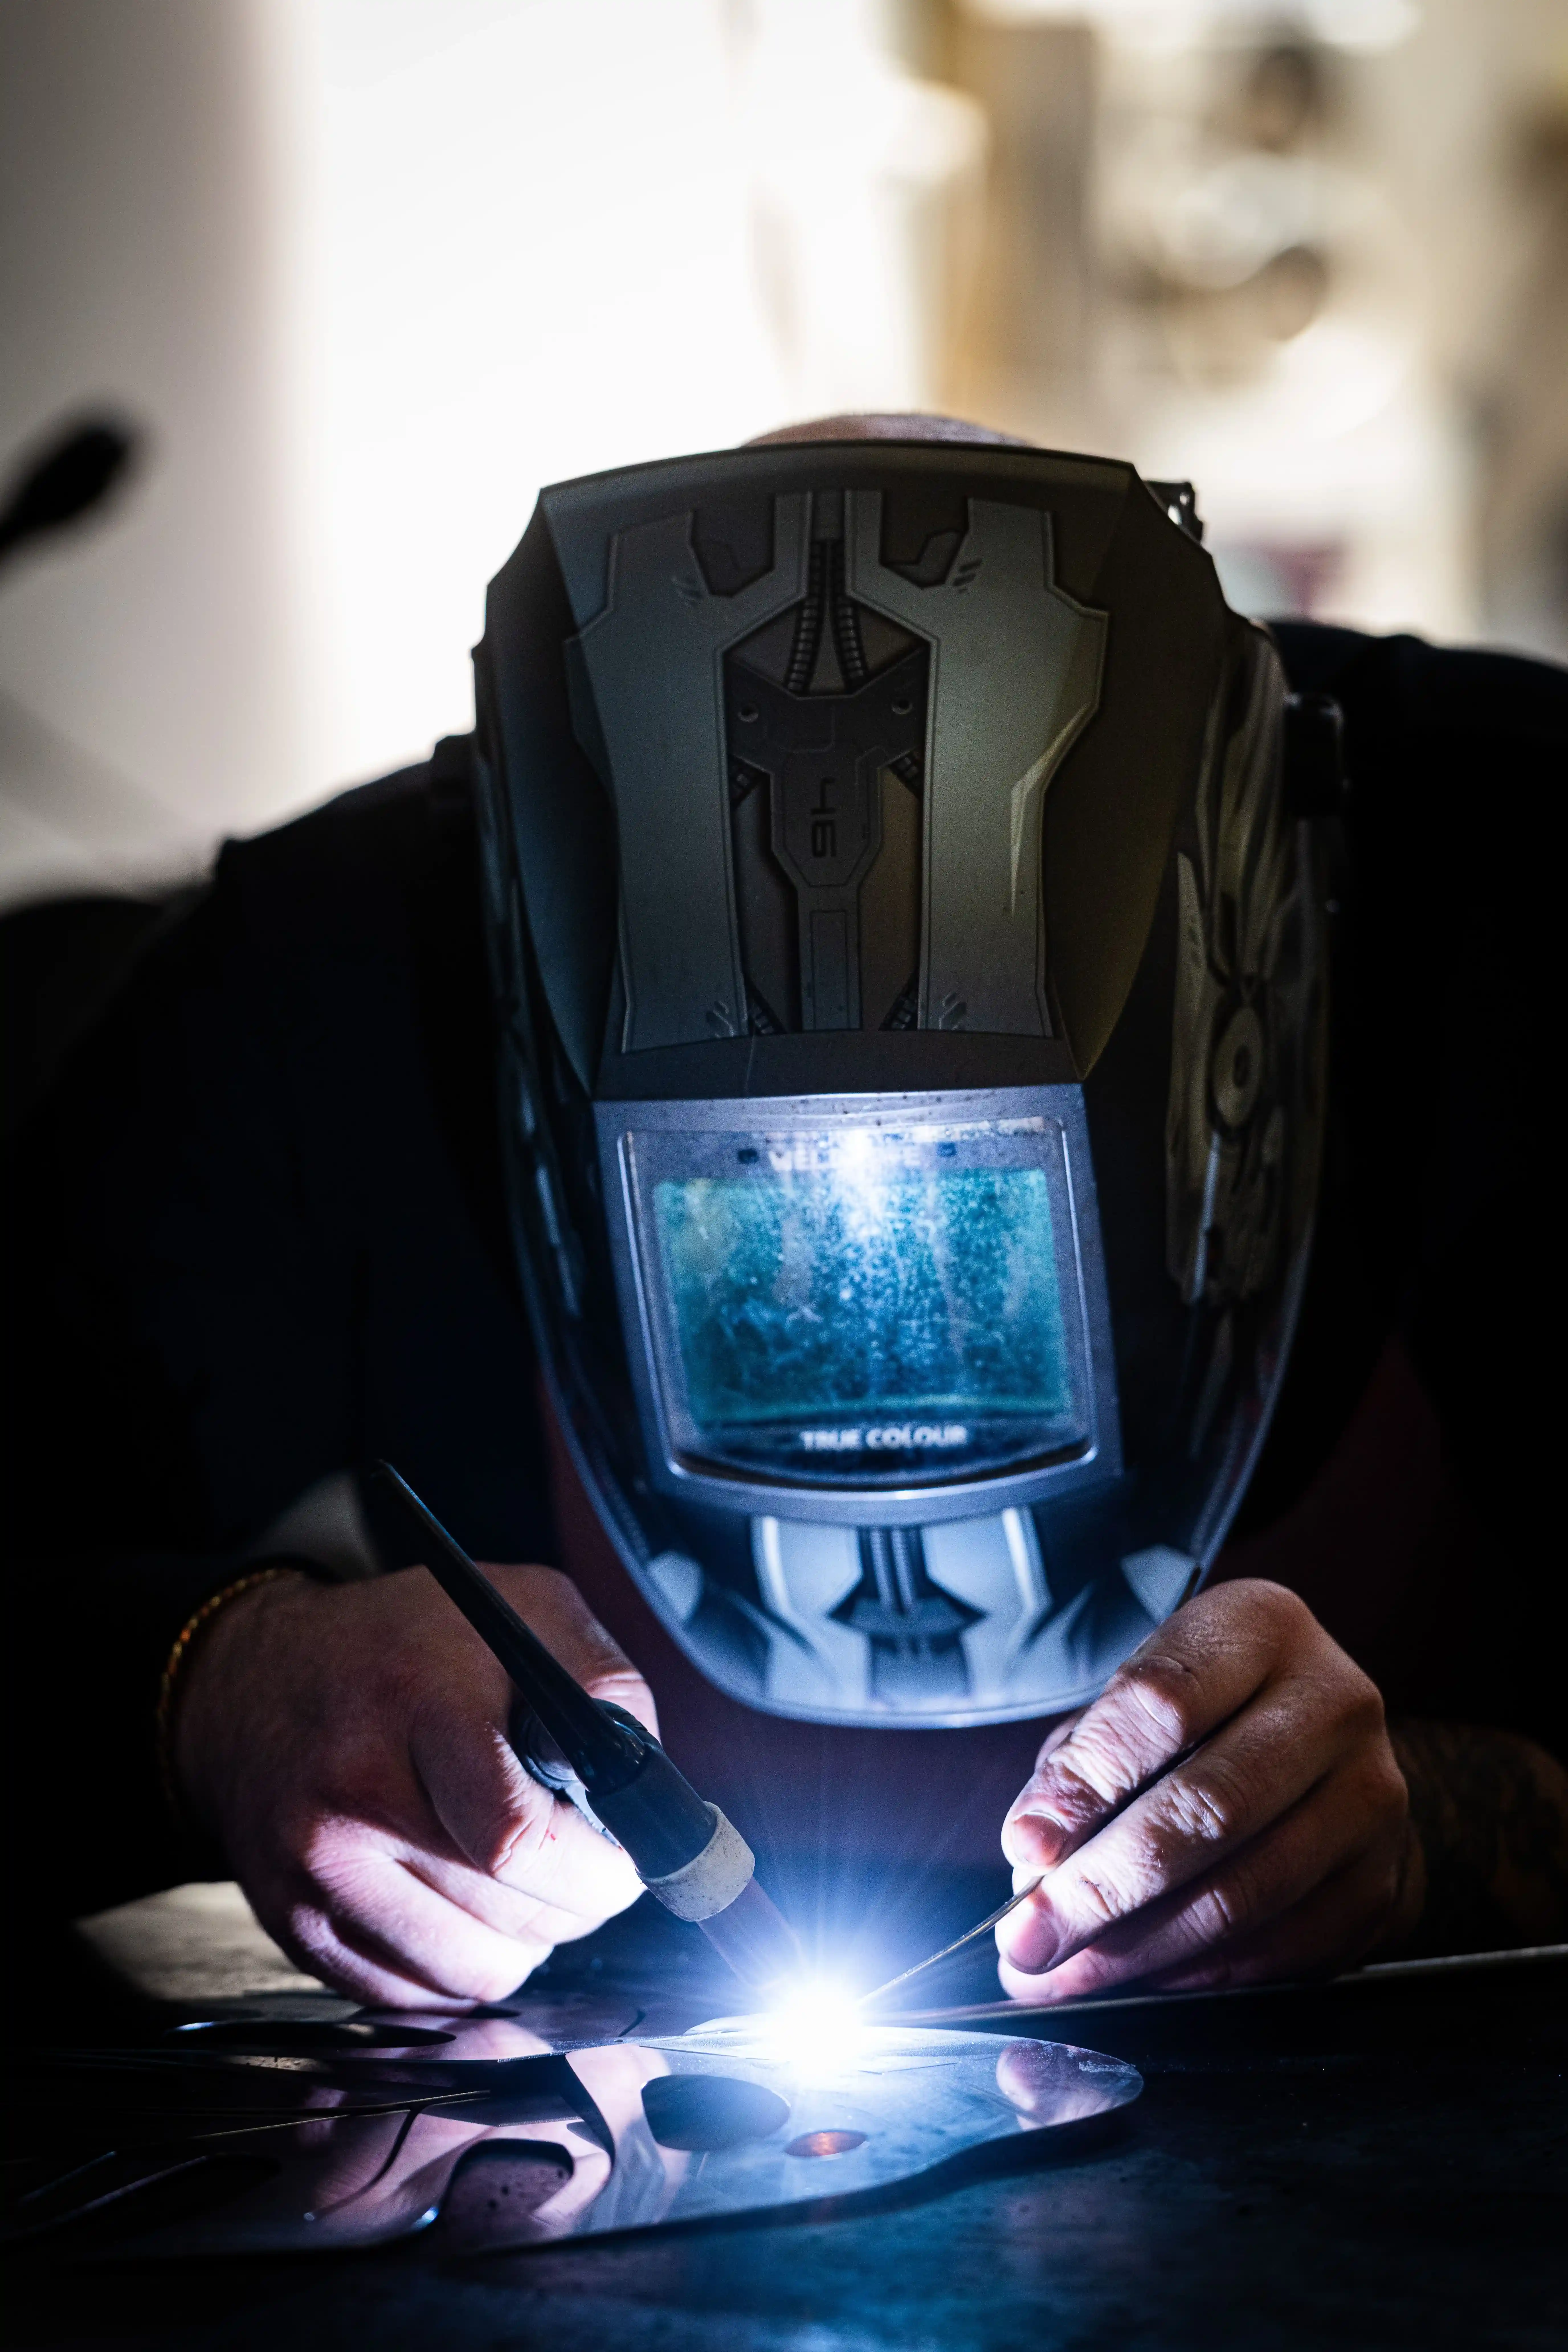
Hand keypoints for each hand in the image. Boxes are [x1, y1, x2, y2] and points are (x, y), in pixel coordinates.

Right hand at [175, 1564, 653, 2005]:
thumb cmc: (411, 1639)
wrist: (256, 1675)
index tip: (622, 1859)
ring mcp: (314, 1870)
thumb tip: (658, 1800)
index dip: (599, 1870)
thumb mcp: (529, 1610)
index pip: (522, 1840)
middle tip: (576, 1858)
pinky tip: (457, 1897)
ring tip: (513, 1874)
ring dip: (522, 1941)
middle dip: (575, 1902)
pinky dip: (458, 1963)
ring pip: (475, 1975)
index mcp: (420, 1706)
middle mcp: (354, 1794)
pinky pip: (416, 1998)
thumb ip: (610, 1690)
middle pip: (513, 1917)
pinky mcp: (292, 1925)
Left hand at [996, 1580, 1419, 2000]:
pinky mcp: (1382, 1881)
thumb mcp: (1138, 1707)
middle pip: (1207, 1806)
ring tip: (1063, 1974)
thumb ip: (1081, 1769)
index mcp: (1261, 1629)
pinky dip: (1200, 1974)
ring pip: (1245, 1891)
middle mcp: (1333, 1703)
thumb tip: (1034, 1857)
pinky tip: (1141, 1980)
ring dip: (1139, 1949)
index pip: (1164, 1702)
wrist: (1327, 1755)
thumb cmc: (1208, 1721)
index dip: (1087, 1782)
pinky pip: (1283, 1947)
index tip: (1023, 1845)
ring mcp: (1371, 1795)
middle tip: (1026, 1940)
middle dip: (1103, 1888)